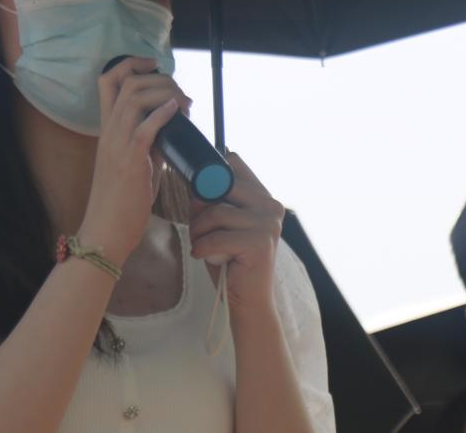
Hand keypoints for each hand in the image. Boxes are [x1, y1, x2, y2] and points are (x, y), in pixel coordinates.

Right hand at [79, 56, 191, 265]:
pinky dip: (162, 114)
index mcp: (108, 129)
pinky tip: (177, 110)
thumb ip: (150, 145)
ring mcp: (117, 144)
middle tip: (181, 92)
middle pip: (126, 82)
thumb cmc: (122, 202)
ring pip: (135, 98)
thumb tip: (172, 131)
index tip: (154, 65)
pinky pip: (144, 128)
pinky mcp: (129, 161)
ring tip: (184, 103)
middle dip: (158, 77)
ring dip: (165, 92)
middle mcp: (109, 131)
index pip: (107, 81)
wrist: (106, 232)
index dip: (130, 64)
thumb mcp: (137, 164)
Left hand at [188, 151, 284, 314]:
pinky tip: (202, 256)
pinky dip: (202, 247)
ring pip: (216, 213)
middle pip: (221, 185)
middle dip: (201, 208)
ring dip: (198, 231)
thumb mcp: (218, 226)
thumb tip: (194, 185)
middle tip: (197, 229)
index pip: (235, 163)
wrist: (247, 301)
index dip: (212, 174)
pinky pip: (217, 237)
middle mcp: (271, 206)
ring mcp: (268, 224)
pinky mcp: (259, 243)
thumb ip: (209, 203)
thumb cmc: (230, 262)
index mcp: (263, 197)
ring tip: (199, 245)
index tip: (200, 193)